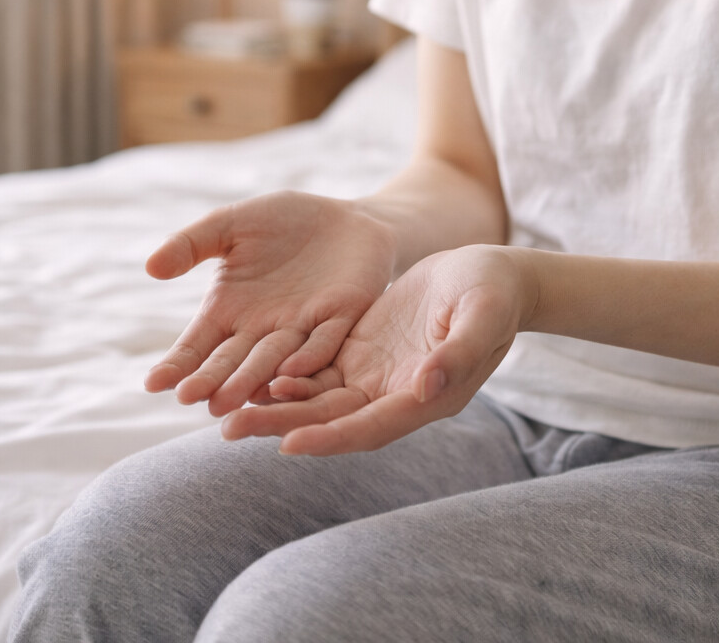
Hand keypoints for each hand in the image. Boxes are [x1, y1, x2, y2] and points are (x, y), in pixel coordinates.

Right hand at [144, 191, 397, 415]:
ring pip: (274, 360)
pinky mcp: (340, 319)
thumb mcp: (230, 225)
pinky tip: (290, 371)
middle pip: (233, 361)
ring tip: (228, 401)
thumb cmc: (283, 223)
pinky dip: (308, 356)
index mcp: (230, 311)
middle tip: (189, 400)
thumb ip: (191, 244)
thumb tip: (150, 268)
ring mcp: (301, 329)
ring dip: (252, 381)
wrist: (347, 218)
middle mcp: (262, 330)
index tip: (154, 384)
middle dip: (212, 380)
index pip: (198, 345)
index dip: (178, 364)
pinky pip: (324, 342)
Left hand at [219, 245, 536, 454]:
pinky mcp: (360, 353)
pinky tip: (249, 372)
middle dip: (281, 426)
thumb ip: (457, 353)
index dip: (329, 437)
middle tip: (229, 428)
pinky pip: (316, 371)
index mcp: (425, 397)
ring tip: (224, 409)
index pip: (368, 427)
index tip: (289, 443)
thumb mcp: (481, 316)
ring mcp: (375, 377)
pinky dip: (285, 376)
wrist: (492, 276)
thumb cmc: (494, 293)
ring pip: (316, 400)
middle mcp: (394, 396)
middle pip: (330, 421)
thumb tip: (424, 388)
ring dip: (274, 406)